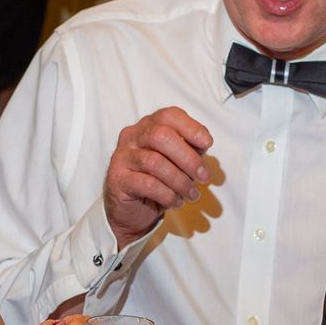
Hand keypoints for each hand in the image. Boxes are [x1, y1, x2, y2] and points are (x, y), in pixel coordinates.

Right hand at [103, 107, 213, 247]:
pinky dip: (167, 194)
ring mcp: (122, 157)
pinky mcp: (118, 179)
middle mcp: (132, 136)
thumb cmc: (157, 180)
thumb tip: (203, 145)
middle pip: (161, 136)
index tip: (207, 144)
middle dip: (188, 158)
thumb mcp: (176, 162)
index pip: (169, 116)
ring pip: (155, 162)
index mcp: (148, 126)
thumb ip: (189, 150)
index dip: (191, 127)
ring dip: (180, 181)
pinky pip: (148, 185)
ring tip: (191, 194)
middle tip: (203, 176)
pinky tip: (175, 201)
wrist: (130, 208)